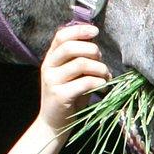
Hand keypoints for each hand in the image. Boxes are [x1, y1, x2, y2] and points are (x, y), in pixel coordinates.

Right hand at [38, 24, 110, 138]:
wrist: (53, 123)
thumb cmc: (68, 96)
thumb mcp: (71, 74)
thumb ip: (79, 59)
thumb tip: (96, 46)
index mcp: (51, 58)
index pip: (61, 36)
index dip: (79, 30)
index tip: (95, 32)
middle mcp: (48, 67)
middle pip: (70, 47)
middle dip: (92, 50)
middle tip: (101, 59)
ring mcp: (52, 81)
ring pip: (81, 64)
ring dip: (99, 67)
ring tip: (106, 75)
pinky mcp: (60, 95)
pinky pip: (85, 82)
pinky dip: (99, 81)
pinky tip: (103, 85)